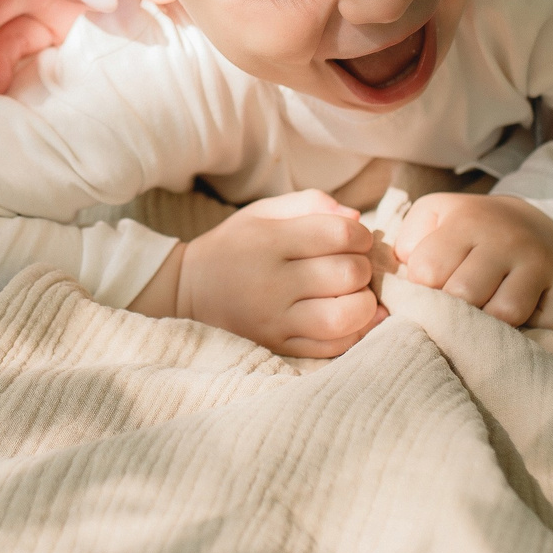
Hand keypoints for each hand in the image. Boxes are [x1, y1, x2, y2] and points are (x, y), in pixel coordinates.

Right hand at [133, 189, 384, 358]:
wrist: (189, 292)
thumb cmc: (236, 245)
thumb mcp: (263, 212)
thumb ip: (311, 204)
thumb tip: (356, 219)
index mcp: (269, 242)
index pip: (339, 236)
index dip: (362, 235)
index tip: (358, 239)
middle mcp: (272, 283)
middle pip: (347, 275)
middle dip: (364, 268)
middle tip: (355, 266)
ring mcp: (275, 321)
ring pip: (343, 317)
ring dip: (364, 304)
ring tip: (356, 295)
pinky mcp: (278, 346)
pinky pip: (332, 348)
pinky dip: (354, 333)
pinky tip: (352, 318)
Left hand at [392, 194, 552, 329]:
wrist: (533, 219)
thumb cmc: (472, 226)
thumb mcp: (435, 213)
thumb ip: (409, 237)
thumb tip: (405, 272)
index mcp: (468, 221)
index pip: (429, 270)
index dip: (420, 290)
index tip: (425, 292)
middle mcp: (506, 240)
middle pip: (465, 295)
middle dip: (450, 311)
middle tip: (451, 311)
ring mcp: (539, 263)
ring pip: (506, 314)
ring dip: (488, 325)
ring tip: (481, 316)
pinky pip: (547, 325)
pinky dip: (532, 331)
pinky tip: (520, 319)